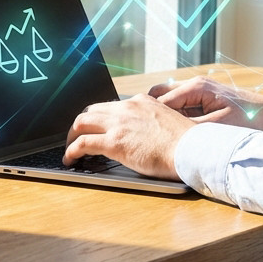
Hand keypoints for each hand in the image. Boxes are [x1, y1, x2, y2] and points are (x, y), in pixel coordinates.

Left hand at [64, 94, 194, 179]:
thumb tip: (147, 135)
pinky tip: (70, 159)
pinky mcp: (114, 142)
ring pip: (81, 122)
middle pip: (91, 110)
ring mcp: (119, 124)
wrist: (192, 149)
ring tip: (70, 149)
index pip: (112, 105)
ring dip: (71, 135)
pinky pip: (82, 143)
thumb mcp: (168, 123)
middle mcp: (127, 108)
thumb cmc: (187, 143)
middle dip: (81, 124)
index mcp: (141, 102)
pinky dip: (71, 151)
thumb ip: (152, 123)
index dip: (99, 117)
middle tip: (77, 137)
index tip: (96, 127)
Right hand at [149, 77, 262, 131]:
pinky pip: (179, 108)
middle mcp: (194, 86)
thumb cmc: (250, 120)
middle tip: (144, 135)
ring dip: (161, 117)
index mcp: (196, 87)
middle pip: (158, 96)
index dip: (148, 118)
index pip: (160, 101)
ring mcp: (198, 92)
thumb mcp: (218, 128)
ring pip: (167, 102)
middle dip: (149, 114)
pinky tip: (173, 135)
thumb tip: (166, 134)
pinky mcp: (203, 101)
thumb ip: (190, 129)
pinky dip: (172, 119)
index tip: (139, 133)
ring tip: (156, 137)